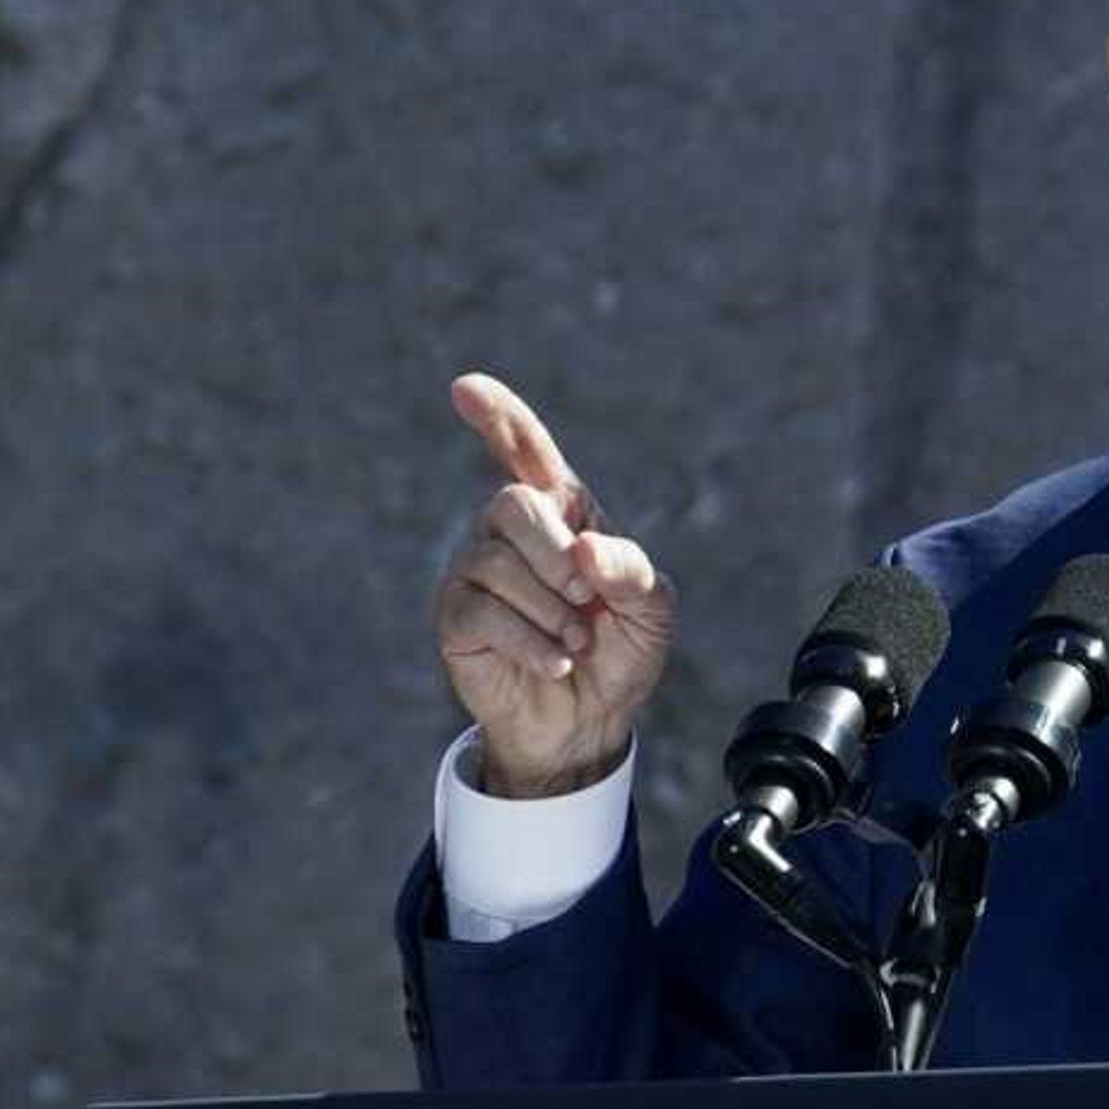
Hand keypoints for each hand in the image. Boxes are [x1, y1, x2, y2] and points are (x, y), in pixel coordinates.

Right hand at [432, 373, 674, 796]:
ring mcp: (476, 572)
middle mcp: (510, 533)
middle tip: (586, 601)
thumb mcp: (652, 608)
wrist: (591, 720)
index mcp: (562, 513)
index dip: (498, 418)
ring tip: (576, 641)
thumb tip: (584, 549)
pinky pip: (482, 612)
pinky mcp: (456, 617)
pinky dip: (531, 641)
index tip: (465, 388)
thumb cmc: (621, 651)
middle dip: (556, 554)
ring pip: (499, 564)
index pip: (524, 452)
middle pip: (512, 505)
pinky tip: (555, 660)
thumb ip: (632, 569)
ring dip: (552, 612)